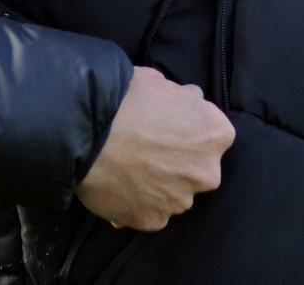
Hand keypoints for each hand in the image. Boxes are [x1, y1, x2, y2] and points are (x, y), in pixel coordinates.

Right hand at [75, 66, 235, 230]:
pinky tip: (119, 186)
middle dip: (180, 163)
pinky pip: (150, 213)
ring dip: (159, 186)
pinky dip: (138, 204)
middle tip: (149, 151)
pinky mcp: (153, 221)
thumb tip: (190, 99)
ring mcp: (179, 200)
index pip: (214, 136)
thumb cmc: (126, 100)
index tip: (171, 128)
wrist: (87, 131)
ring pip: (174, 194)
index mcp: (216, 135)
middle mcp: (207, 172)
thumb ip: (183, 98)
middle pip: (199, 171)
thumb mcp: (161, 82)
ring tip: (129, 169)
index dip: (191, 131)